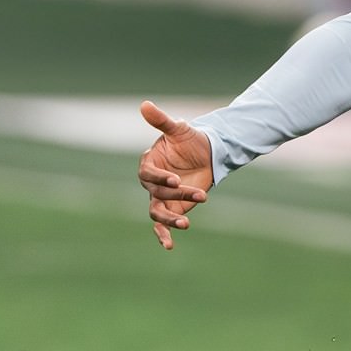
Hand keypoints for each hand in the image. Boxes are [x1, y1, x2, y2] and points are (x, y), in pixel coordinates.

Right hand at [136, 100, 214, 249]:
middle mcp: (151, 182)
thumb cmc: (190, 140)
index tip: (176, 180)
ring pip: (157, 212)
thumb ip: (161, 121)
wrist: (206, 154)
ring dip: (170, 219)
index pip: (148, 173)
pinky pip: (162, 224)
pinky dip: (163, 234)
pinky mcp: (171, 208)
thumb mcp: (178, 129)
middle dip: (178, 195)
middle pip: (157, 193)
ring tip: (186, 223)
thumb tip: (144, 104)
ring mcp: (160, 196)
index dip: (160, 178)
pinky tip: (168, 246)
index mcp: (149, 163)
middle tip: (201, 195)